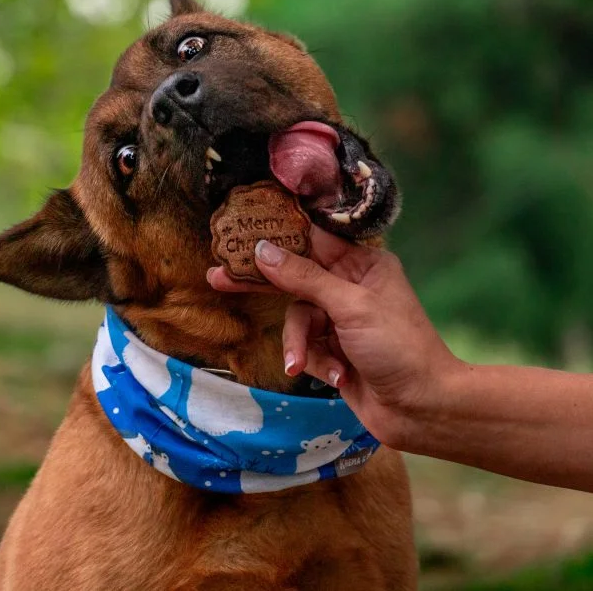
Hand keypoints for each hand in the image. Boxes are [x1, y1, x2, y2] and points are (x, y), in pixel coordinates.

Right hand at [207, 227, 462, 447]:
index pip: (313, 239)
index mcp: (363, 264)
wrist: (422, 409)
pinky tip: (337, 378)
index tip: (244, 230)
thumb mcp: (351, 307)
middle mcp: (349, 286)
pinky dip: (315, 362)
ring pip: (297, 319)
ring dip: (300, 344)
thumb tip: (263, 250)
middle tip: (218, 276)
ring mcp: (340, 320)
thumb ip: (304, 278)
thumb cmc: (398, 347)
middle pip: (295, 277)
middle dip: (263, 284)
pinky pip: (306, 346)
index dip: (280, 236)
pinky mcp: (333, 350)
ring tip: (302, 365)